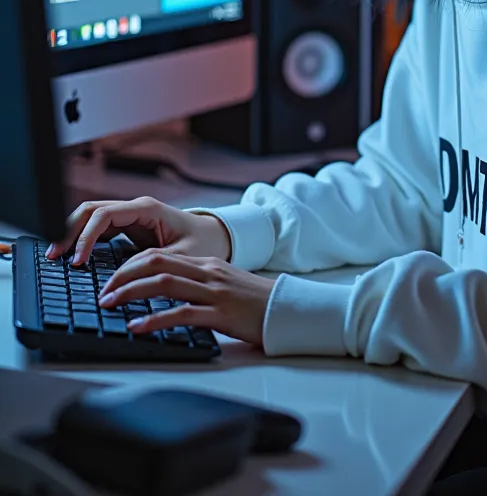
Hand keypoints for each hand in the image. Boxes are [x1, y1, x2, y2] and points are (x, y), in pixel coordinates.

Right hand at [45, 197, 230, 265]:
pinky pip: (99, 228)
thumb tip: (120, 276)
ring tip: (57, 256)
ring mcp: (130, 216)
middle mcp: (135, 209)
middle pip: (91, 211)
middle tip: (54, 255)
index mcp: (148, 209)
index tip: (77, 260)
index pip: (105, 215)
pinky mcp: (128, 227)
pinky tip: (74, 256)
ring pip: (91, 217)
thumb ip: (151, 263)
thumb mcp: (180, 257)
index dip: (86, 236)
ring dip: (72, 233)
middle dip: (69, 230)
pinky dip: (83, 239)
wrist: (216, 237)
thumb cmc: (203, 243)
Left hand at [98, 250, 274, 345]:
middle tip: (103, 291)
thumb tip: (163, 294)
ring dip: (131, 292)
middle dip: (123, 275)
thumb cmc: (255, 302)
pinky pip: (182, 314)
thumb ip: (196, 285)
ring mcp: (214, 292)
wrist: (288, 310)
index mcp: (205, 264)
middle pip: (156, 262)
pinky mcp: (220, 314)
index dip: (130, 264)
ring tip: (110, 304)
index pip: (160, 254)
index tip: (111, 279)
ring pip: (164, 283)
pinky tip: (137, 327)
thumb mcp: (223, 285)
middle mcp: (207, 272)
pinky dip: (154, 319)